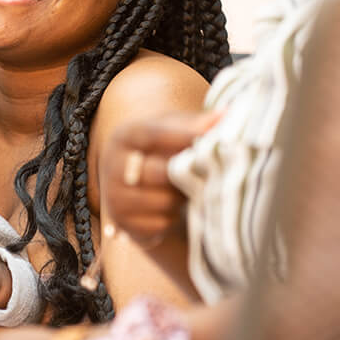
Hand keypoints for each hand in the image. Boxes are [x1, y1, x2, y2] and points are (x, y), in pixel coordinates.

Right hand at [101, 109, 223, 249]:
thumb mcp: (172, 130)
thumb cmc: (159, 151)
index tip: (210, 138)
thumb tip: (227, 116)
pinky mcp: (124, 223)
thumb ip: (196, 123)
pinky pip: (161, 224)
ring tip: (188, 189)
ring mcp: (115, 197)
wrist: (133, 187)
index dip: (182, 136)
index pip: (153, 135)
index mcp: (124, 136)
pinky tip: (174, 208)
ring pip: (164, 201)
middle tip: (206, 171)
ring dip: (182, 197)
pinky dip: (173, 217)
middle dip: (187, 174)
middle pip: (160, 172)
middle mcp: (112, 166)